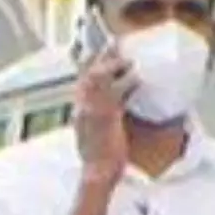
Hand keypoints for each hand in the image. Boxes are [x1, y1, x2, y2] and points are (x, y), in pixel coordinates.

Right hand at [72, 47, 136, 187]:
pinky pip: (116, 93)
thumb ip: (103, 114)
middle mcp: (82, 107)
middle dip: (100, 55)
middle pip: (87, 72)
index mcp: (79, 110)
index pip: (81, 80)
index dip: (88, 63)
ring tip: (127, 60)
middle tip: (113, 42)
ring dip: (113, 65)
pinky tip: (136, 78)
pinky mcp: (105, 116)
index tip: (96, 49)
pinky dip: (127, 83)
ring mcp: (92, 110)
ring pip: (98, 77)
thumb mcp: (96, 131)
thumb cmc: (99, 157)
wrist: (96, 173)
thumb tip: (116, 103)